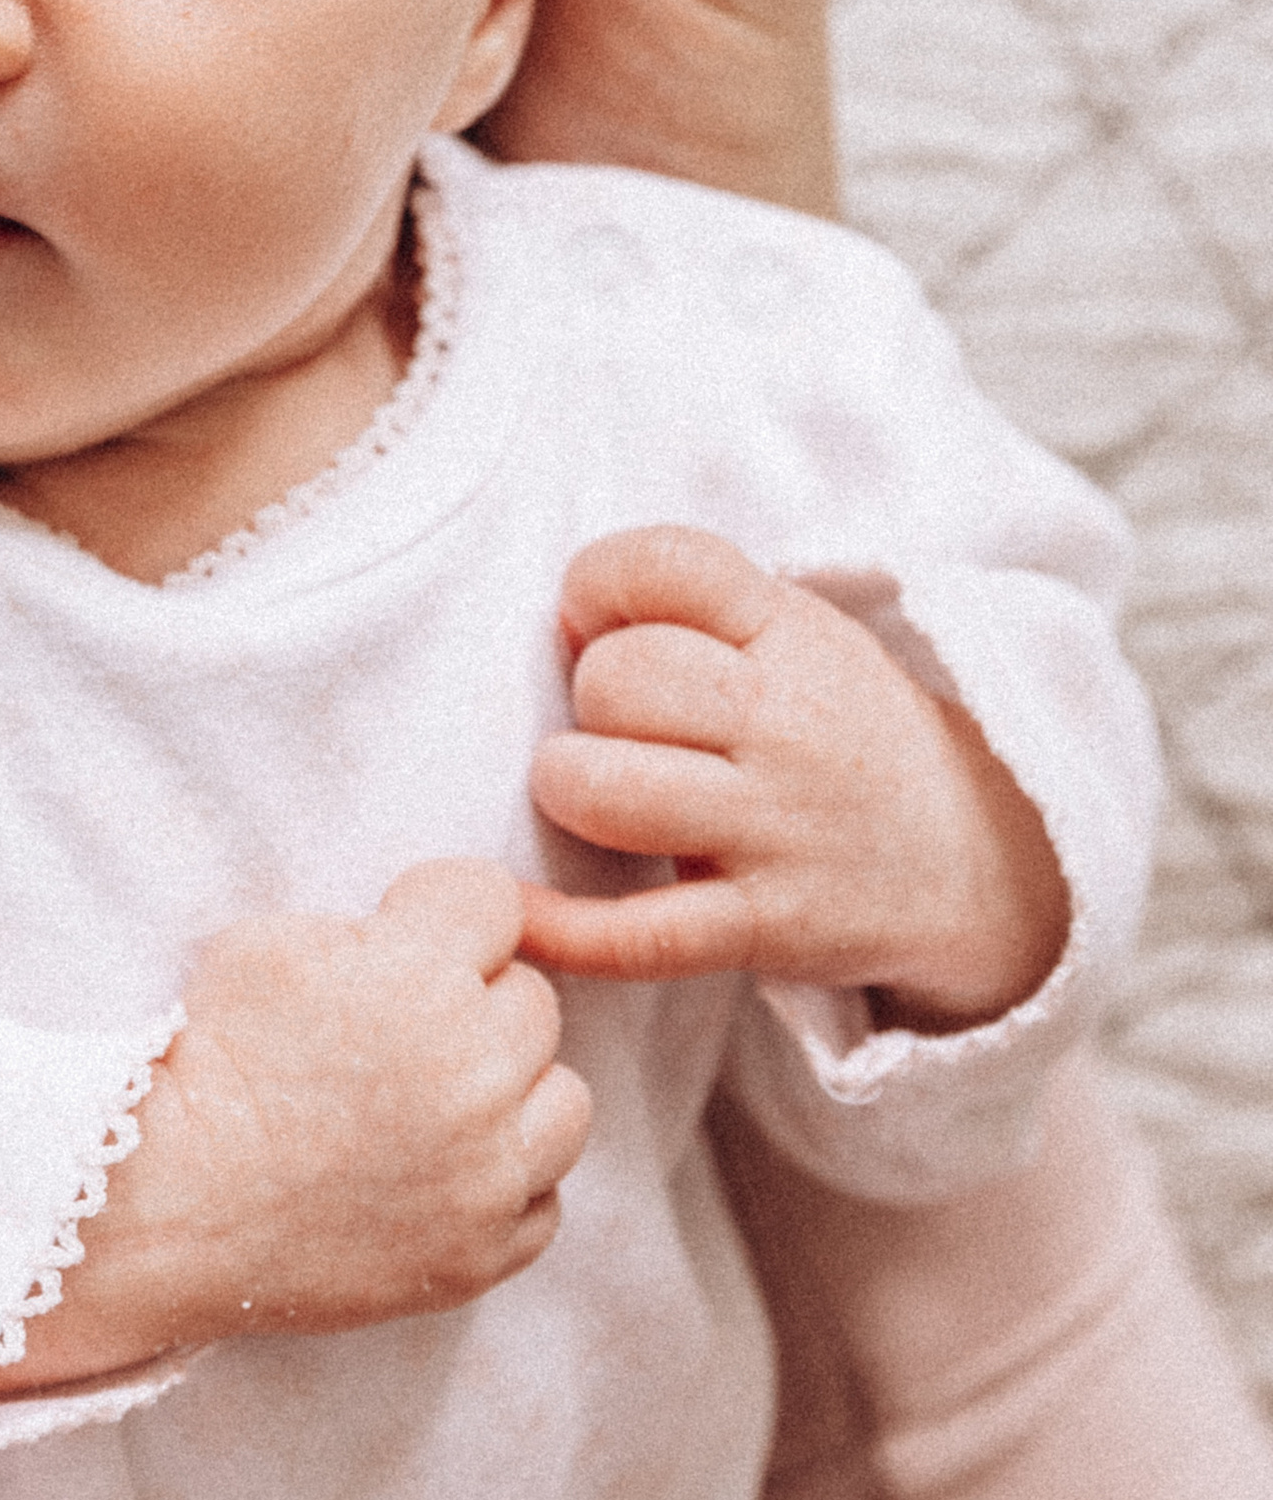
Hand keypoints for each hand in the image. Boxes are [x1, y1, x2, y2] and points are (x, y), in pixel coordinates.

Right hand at [0, 860, 591, 1391]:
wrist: (165, 1207)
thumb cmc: (204, 1065)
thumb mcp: (265, 945)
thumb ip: (369, 926)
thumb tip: (433, 925)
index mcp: (421, 977)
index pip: (492, 900)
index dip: (442, 914)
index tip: (404, 939)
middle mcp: (474, 1073)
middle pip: (533, 1001)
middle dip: (473, 1004)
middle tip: (398, 1033)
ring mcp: (486, 1173)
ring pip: (563, 1102)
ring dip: (511, 1096)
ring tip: (437, 1105)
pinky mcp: (480, 1253)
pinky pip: (543, 1200)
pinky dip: (502, 1186)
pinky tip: (436, 1173)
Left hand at [519, 528, 1069, 1032]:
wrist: (977, 858)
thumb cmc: (839, 733)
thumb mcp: (798, 636)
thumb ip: (694, 606)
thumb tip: (565, 617)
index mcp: (791, 631)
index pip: (665, 565)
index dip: (598, 584)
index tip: (598, 619)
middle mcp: (786, 724)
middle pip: (616, 680)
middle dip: (588, 701)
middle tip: (623, 727)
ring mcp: (774, 829)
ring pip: (605, 791)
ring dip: (571, 790)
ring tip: (596, 795)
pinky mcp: (761, 927)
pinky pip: (637, 934)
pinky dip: (564, 931)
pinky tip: (522, 916)